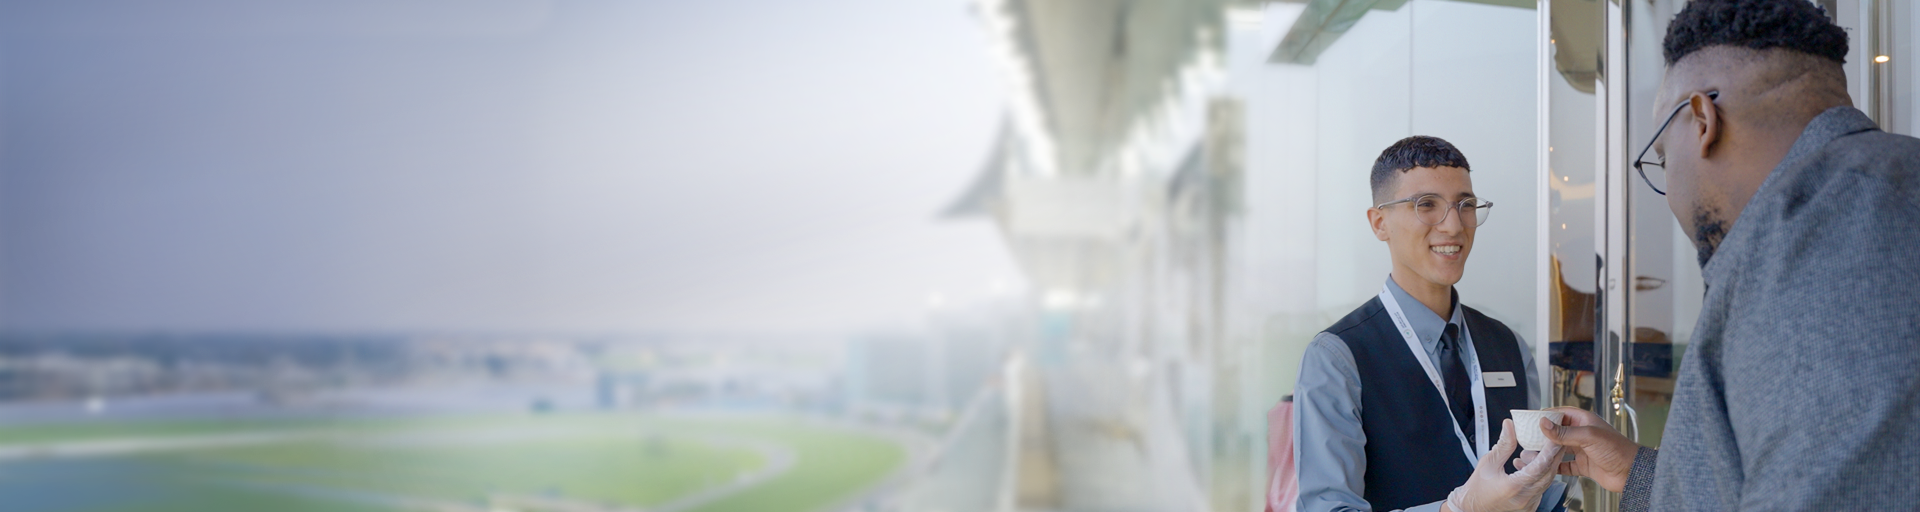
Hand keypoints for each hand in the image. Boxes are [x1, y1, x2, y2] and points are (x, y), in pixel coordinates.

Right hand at [1445, 418, 1563, 511]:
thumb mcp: (1488, 462)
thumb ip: (1503, 444)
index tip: (1554, 438)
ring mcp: (1529, 505)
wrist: (1472, 509)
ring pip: (1547, 482)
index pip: (1539, 466)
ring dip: (1546, 466)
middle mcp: (1524, 498)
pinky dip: (1540, 477)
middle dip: (1554, 456)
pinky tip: (1531, 468)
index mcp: (1513, 486)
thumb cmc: (1477, 489)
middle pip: (1549, 474)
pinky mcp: (1530, 507)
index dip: (1549, 450)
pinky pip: (1541, 489)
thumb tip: (1510, 427)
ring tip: (1537, 454)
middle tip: (1555, 441)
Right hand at [1514, 406, 1639, 491]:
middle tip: (1528, 436)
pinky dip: (1555, 467)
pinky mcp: (1583, 465)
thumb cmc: (1617, 450)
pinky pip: (1565, 465)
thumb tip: (1544, 423)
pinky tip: (1547, 467)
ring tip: (1533, 452)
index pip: (1561, 413)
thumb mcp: (1588, 436)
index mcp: (1585, 421)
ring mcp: (1582, 450)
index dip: (1547, 415)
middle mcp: (1582, 434)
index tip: (1532, 418)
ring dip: (1548, 451)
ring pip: (1559, 448)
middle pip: (1558, 431)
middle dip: (1544, 434)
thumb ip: (1564, 432)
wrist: (1631, 473)